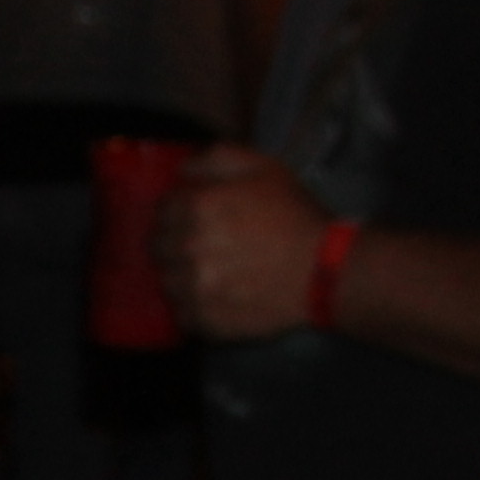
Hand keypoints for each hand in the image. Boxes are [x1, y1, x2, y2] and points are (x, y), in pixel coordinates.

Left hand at [154, 144, 331, 343]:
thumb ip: (217, 158)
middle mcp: (189, 248)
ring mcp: (195, 288)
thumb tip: (182, 169)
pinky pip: (181, 314)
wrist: (322, 269)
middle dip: (172, 242)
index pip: (162, 209)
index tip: (189, 215)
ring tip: (205, 272)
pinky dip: (190, 306)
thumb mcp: (262, 167)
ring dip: (179, 275)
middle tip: (197, 244)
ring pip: (166, 281)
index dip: (175, 210)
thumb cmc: (293, 215)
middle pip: (157, 247)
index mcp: (198, 208)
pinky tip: (212, 296)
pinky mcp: (206, 320)